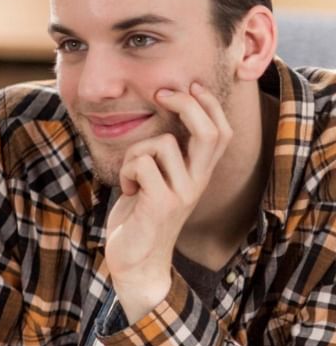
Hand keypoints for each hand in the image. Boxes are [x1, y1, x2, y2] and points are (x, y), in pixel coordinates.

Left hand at [102, 81, 229, 317]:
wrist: (135, 261)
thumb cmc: (138, 215)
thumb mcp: (154, 178)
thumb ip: (162, 153)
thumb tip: (158, 113)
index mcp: (198, 173)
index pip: (220, 131)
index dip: (208, 104)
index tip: (189, 84)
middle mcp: (198, 181)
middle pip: (210, 131)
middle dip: (186, 104)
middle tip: (161, 94)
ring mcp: (183, 193)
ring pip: (161, 142)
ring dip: (134, 152)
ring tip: (131, 176)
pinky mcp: (163, 203)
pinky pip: (141, 163)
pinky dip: (126, 171)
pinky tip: (127, 191)